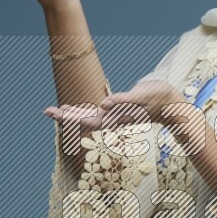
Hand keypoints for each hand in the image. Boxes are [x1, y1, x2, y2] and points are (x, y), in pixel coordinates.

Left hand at [43, 79, 190, 130]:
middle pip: (84, 120)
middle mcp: (112, 118)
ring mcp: (114, 116)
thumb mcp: (142, 97)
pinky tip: (74, 110)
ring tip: (55, 111)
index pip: (87, 119)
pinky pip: (95, 113)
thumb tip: (105, 104)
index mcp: (114, 116)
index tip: (54, 112)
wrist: (170, 104)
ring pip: (87, 118)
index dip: (69, 117)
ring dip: (71, 115)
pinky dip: (82, 112)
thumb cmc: (157, 98)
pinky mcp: (117, 111)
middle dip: (65, 116)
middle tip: (46, 111)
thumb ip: (123, 102)